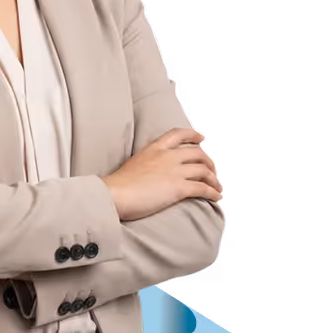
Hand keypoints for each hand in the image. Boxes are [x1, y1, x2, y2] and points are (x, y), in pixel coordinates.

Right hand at [102, 128, 222, 221]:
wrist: (114, 194)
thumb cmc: (117, 185)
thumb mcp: (133, 164)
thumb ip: (146, 163)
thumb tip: (149, 173)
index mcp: (154, 148)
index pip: (178, 134)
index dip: (192, 135)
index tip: (202, 138)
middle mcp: (167, 156)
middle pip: (197, 153)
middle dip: (209, 162)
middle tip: (212, 171)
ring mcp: (174, 171)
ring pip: (204, 171)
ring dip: (214, 180)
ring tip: (218, 187)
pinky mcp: (178, 188)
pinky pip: (203, 188)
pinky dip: (213, 192)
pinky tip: (217, 197)